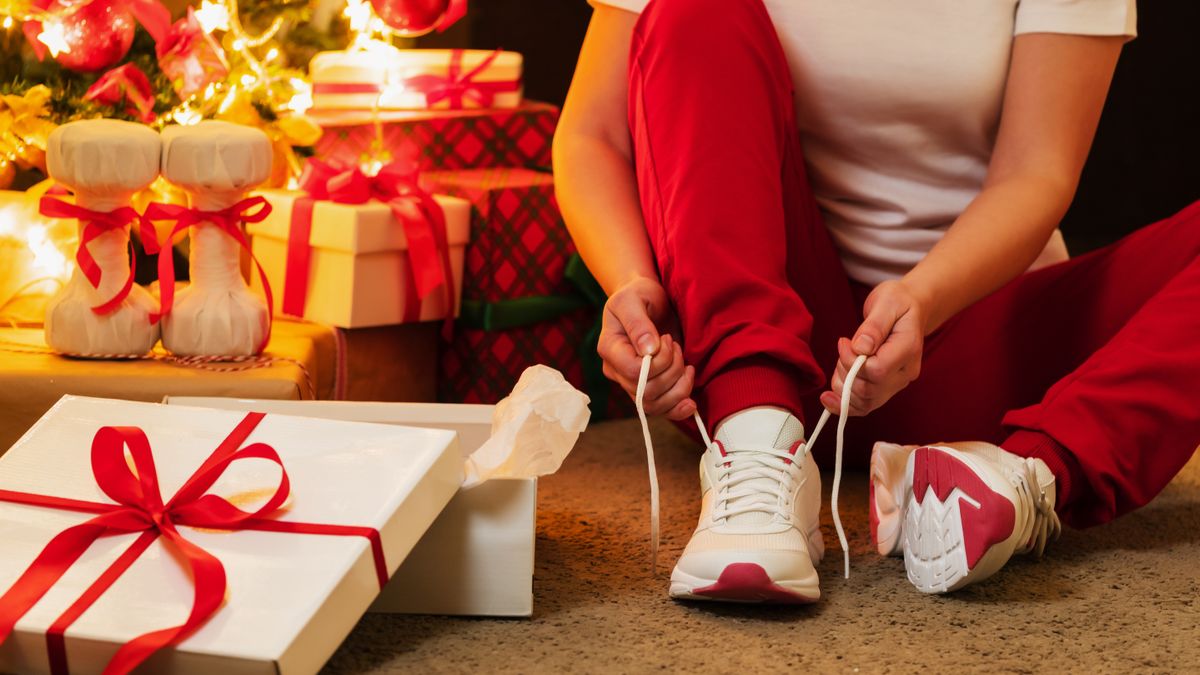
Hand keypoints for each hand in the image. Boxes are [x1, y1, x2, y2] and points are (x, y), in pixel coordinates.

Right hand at [598, 276, 695, 419]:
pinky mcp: (649, 387)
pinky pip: (661, 410)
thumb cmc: (638, 295)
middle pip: (647, 391)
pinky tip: (691, 403)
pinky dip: (678, 409)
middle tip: (676, 346)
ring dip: (680, 387)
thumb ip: (638, 323)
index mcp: (610, 348)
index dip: (659, 361)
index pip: (634, 372)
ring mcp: (632, 382)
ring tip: (685, 363)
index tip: (667, 339)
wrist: (648, 300)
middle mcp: (617, 371)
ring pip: (655, 405)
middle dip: (672, 370)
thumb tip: (648, 351)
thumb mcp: (634, 299)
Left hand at [821, 280, 926, 415]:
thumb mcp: (887, 302)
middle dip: (845, 372)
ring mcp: (896, 384)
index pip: (877, 370)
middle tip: (843, 348)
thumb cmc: (898, 302)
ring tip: (841, 361)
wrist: (910, 308)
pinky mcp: (885, 388)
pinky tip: (828, 398)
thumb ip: (874, 326)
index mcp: (909, 350)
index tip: (843, 342)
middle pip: (868, 390)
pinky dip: (844, 405)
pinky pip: (864, 406)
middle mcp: (905, 373)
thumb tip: (860, 348)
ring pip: (863, 401)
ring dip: (842, 385)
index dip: (852, 361)